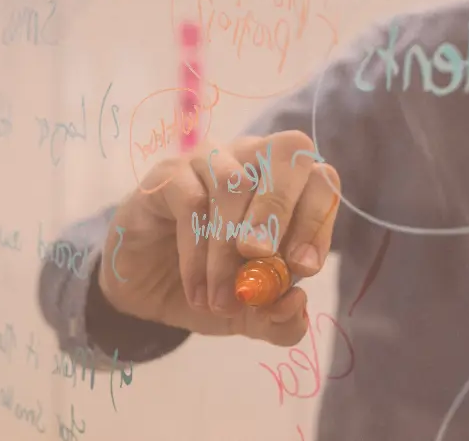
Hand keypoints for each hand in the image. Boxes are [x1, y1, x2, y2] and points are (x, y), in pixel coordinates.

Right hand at [99, 131, 340, 346]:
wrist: (146, 290)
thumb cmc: (211, 286)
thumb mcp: (252, 315)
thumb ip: (281, 318)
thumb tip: (297, 301)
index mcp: (287, 187)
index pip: (322, 180)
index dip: (318, 221)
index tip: (302, 269)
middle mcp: (253, 160)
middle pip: (288, 151)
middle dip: (280, 211)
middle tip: (261, 259)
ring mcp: (210, 160)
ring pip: (235, 184)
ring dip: (229, 249)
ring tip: (222, 299)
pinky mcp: (169, 174)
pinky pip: (191, 201)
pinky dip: (197, 253)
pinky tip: (197, 289)